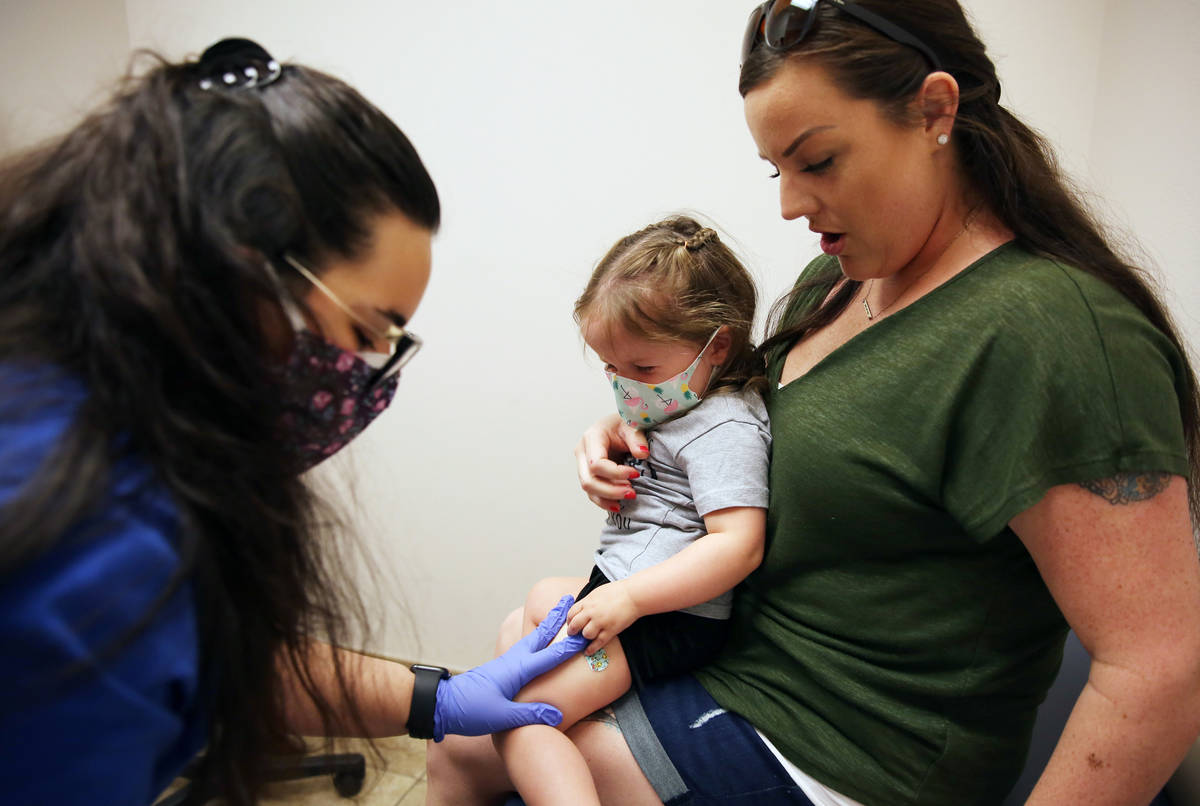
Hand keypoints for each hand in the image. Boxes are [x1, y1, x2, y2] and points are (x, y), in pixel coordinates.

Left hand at [432, 595, 586, 739]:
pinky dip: (535, 641)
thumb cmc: (471, 711)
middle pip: (539, 636)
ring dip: (545, 626)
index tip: (586, 633)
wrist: (442, 706)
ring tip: (556, 616)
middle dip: (555, 618)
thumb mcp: (502, 717)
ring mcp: (505, 664)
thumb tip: (556, 714)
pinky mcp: (499, 670)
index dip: (569, 646)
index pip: (550, 656)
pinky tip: (535, 645)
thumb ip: (530, 714)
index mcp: (517, 671)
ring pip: (531, 640)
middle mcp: (513, 662)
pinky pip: (523, 649)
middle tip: (567, 599)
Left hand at [567, 582, 638, 654]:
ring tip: (588, 636)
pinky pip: (597, 643)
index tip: (571, 623)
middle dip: (572, 631)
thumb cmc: (617, 591)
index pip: (571, 613)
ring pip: (586, 635)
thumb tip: (581, 610)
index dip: (569, 620)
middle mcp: (591, 612)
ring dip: (585, 637)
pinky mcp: (610, 630)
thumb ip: (588, 602)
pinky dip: (591, 649)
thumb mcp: (597, 593)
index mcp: (587, 602)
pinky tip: (588, 651)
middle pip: (575, 625)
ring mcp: (600, 622)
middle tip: (573, 634)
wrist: (632, 595)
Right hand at [574, 413, 648, 512]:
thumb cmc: (624, 423)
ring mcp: (584, 465)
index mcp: (591, 437)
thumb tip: (643, 454)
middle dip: (610, 490)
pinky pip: (592, 493)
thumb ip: (637, 438)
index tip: (635, 474)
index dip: (616, 473)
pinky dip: (605, 502)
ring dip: (608, 498)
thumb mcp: (632, 425)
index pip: (596, 463)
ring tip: (629, 497)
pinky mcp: (590, 475)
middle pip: (588, 480)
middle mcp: (583, 452)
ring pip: (589, 489)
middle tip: (632, 493)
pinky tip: (619, 506)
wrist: (621, 426)